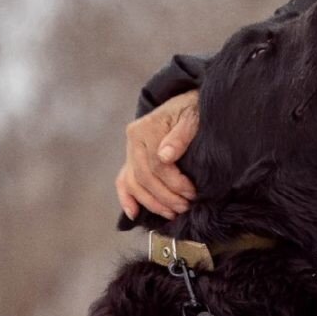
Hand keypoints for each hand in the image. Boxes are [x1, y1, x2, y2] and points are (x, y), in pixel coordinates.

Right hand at [115, 90, 199, 220]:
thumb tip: (165, 156)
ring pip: (134, 183)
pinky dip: (126, 198)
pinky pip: (124, 181)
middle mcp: (133, 140)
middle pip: (144, 177)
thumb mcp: (192, 117)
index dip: (174, 183)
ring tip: (171, 213)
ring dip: (152, 203)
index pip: (156, 165)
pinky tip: (134, 214)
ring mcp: (130, 150)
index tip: (191, 193)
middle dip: (165, 197)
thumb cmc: (193, 109)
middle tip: (184, 207)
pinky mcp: (132, 158)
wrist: (188, 102)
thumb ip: (180, 135)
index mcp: (145, 128)